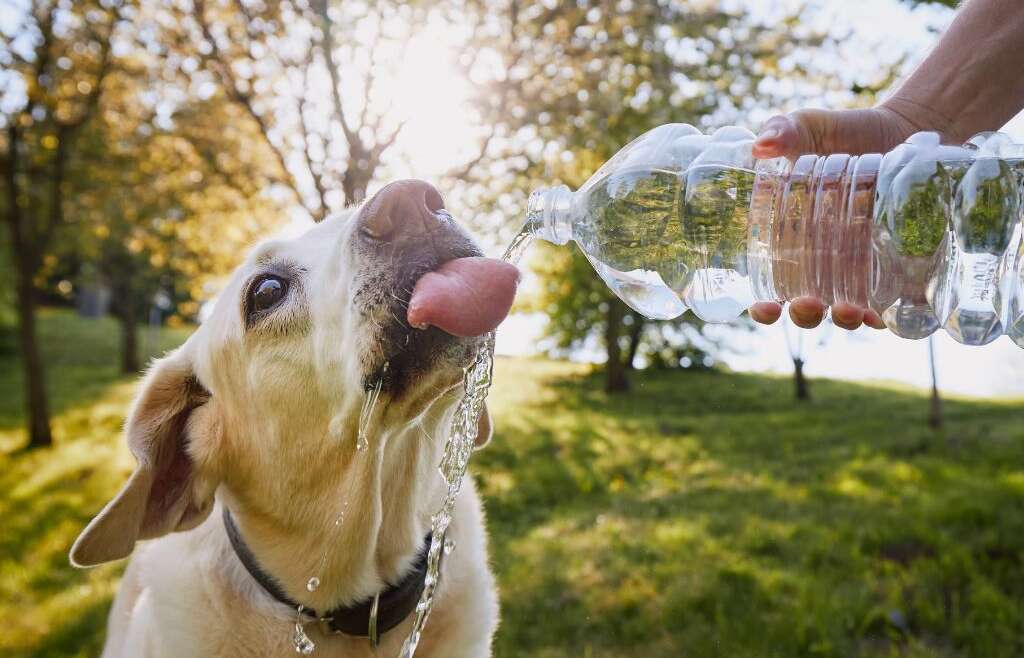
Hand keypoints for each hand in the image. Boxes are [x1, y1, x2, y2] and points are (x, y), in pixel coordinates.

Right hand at [748, 106, 927, 329]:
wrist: (904, 129)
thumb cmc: (845, 132)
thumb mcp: (808, 127)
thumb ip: (782, 132)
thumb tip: (761, 146)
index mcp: (789, 241)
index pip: (769, 286)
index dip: (763, 306)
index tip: (763, 308)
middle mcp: (822, 263)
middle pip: (806, 308)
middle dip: (805, 315)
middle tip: (807, 304)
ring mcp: (860, 269)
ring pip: (847, 312)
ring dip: (845, 319)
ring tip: (848, 311)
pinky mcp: (897, 265)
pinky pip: (891, 302)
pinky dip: (886, 314)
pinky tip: (883, 313)